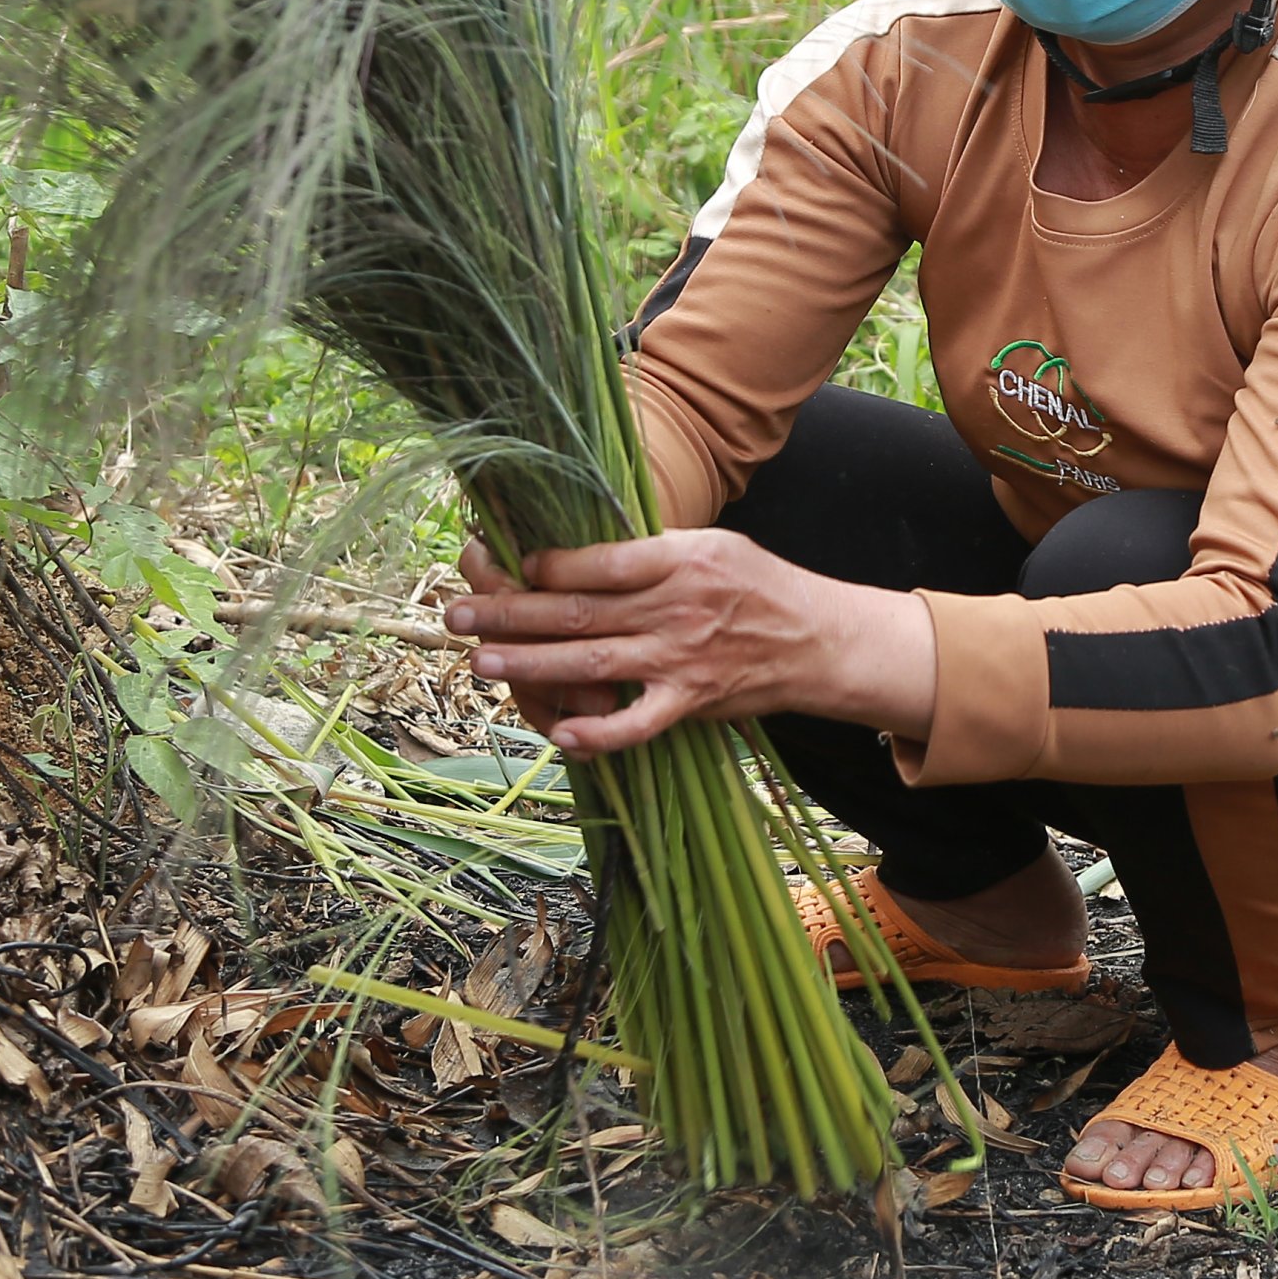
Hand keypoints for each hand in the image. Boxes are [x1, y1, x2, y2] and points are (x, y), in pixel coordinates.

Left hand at [443, 528, 934, 758]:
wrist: (821, 640)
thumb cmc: (761, 585)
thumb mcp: (711, 545)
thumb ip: (649, 553)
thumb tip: (577, 555)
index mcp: (677, 558)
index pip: (597, 562)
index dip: (545, 565)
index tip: (504, 565)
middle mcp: (674, 607)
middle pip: (576, 611)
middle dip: (509, 613)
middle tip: (456, 615)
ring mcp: (681, 658)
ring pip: (590, 662)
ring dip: (529, 663)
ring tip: (478, 661)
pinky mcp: (692, 701)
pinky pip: (638, 722)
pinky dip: (599, 732)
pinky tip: (559, 733)